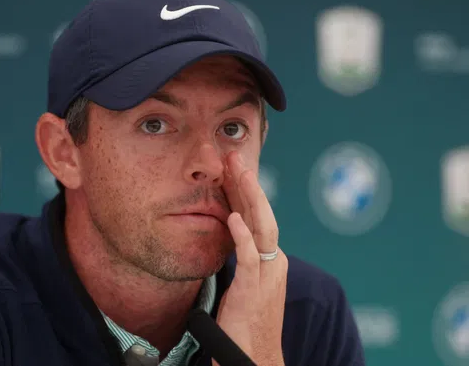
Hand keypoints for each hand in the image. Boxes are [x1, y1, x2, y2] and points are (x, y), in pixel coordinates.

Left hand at [214, 151, 287, 365]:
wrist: (254, 357)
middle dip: (249, 184)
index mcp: (271, 259)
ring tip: (239, 172)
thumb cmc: (246, 323)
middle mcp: (274, 262)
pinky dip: (242, 237)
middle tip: (236, 156)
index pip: (257, 217)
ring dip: (250, 198)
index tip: (235, 167)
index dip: (246, 191)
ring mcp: (266, 275)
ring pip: (262, 228)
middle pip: (263, 214)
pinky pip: (249, 258)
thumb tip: (228, 232)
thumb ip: (240, 257)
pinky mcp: (253, 290)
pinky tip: (232, 218)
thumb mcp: (245, 283)